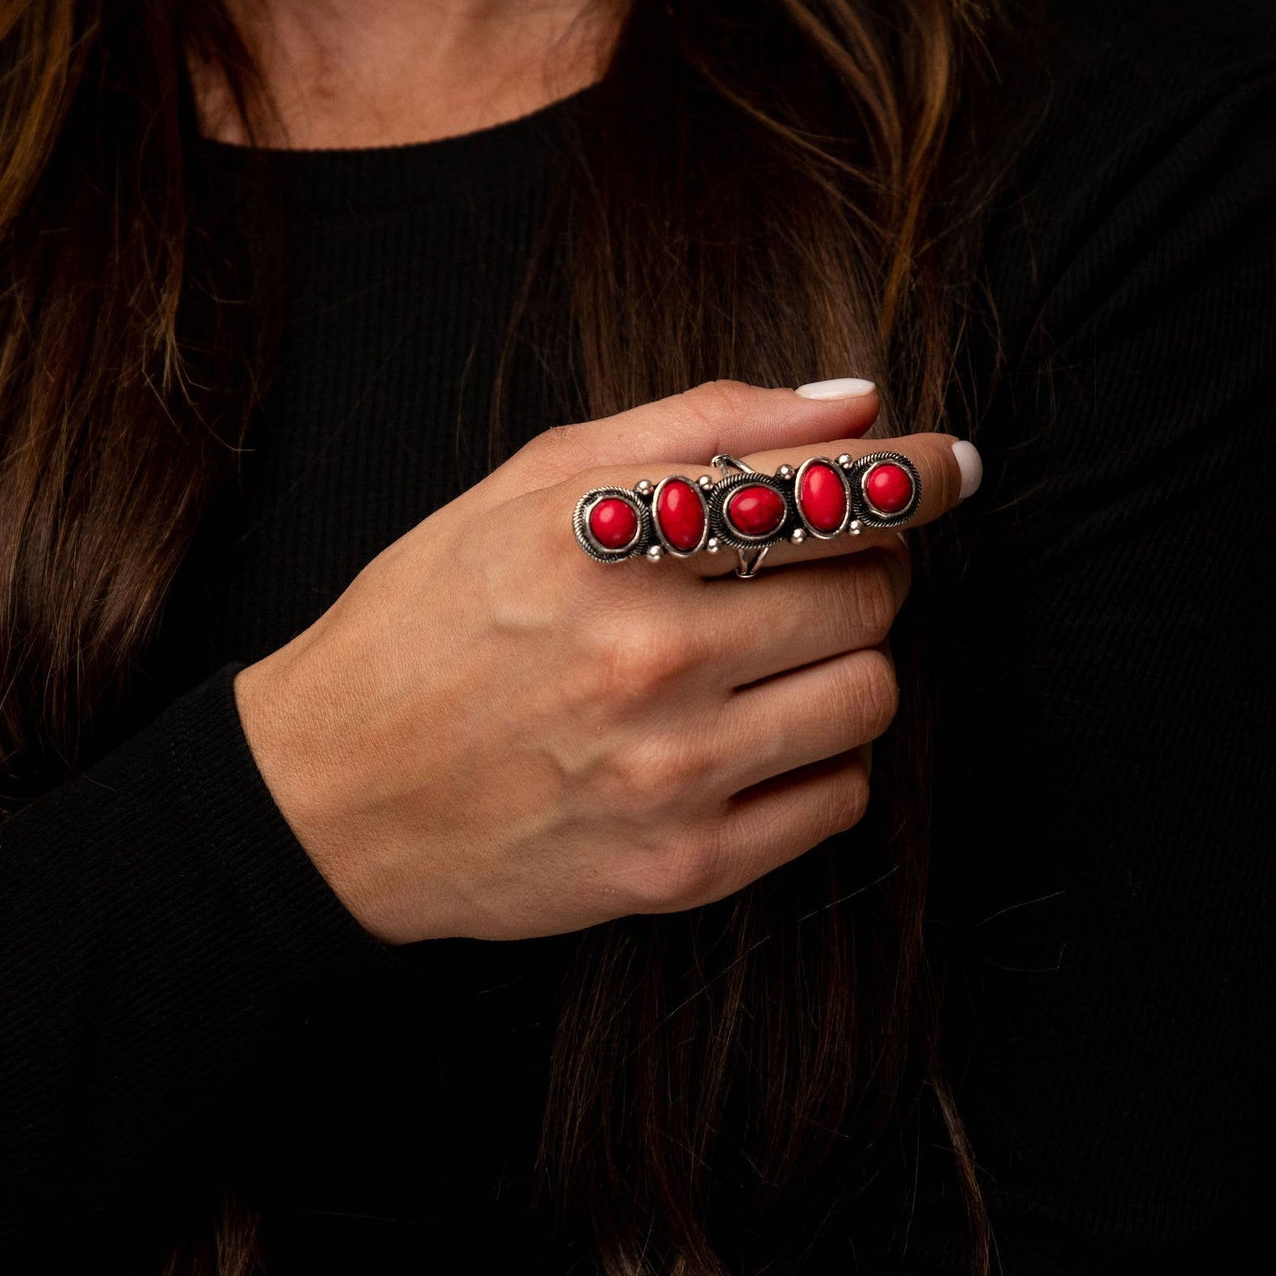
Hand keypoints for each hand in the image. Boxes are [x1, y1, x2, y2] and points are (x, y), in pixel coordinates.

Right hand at [235, 380, 973, 943]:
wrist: (327, 798)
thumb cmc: (426, 620)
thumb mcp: (528, 483)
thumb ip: (698, 425)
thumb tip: (856, 406)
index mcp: (605, 541)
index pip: (825, 486)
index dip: (915, 469)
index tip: (948, 466)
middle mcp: (645, 657)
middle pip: (869, 590)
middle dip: (865, 565)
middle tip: (812, 565)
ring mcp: (668, 774)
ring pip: (871, 696)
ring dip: (848, 662)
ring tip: (774, 655)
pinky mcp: (682, 869)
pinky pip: (840, 799)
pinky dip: (823, 757)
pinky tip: (755, 736)